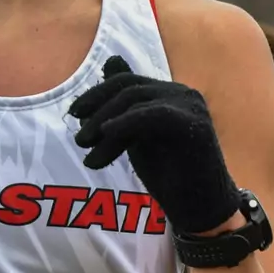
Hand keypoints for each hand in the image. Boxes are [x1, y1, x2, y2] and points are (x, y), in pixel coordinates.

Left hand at [68, 56, 239, 234]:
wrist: (199, 209)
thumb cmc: (170, 176)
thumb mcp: (138, 137)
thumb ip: (125, 108)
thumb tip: (108, 62)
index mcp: (169, 94)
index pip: (127, 82)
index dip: (97, 94)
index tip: (74, 114)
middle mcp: (182, 93)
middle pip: (129, 88)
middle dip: (98, 110)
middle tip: (79, 139)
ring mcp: (190, 107)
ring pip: (136, 101)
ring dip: (105, 123)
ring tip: (88, 149)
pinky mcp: (194, 125)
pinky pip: (153, 115)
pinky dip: (126, 122)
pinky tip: (108, 133)